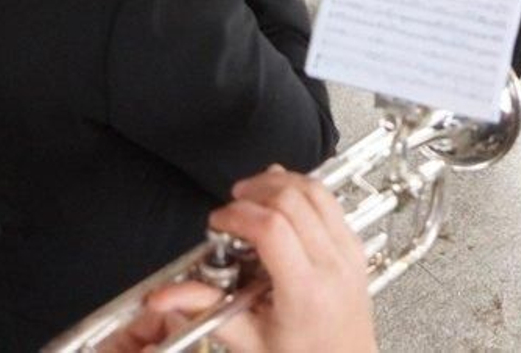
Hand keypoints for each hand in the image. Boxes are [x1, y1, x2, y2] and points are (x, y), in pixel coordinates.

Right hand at [128, 169, 376, 352]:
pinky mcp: (355, 246)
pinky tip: (281, 199)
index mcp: (305, 291)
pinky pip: (329, 202)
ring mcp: (349, 252)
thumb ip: (206, 310)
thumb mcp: (249, 340)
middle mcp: (333, 265)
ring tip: (252, 196)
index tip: (218, 222)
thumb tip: (165, 296)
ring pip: (314, 191)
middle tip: (231, 209)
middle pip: (292, 200)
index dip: (238, 214)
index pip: (272, 228)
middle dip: (254, 192)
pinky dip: (301, 191)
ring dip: (278, 184)